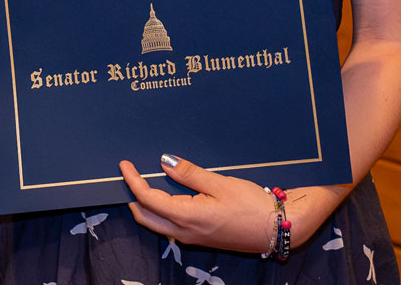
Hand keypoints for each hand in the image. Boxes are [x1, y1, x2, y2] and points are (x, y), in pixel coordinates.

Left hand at [119, 155, 279, 254]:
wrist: (276, 229)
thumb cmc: (251, 204)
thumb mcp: (219, 183)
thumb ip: (189, 173)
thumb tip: (164, 162)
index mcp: (188, 217)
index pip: (148, 200)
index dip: (133, 181)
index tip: (124, 164)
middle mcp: (186, 232)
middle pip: (146, 217)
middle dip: (132, 196)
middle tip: (128, 174)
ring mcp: (193, 238)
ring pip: (157, 224)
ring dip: (145, 205)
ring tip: (141, 181)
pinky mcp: (201, 237)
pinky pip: (171, 226)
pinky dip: (160, 211)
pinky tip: (164, 195)